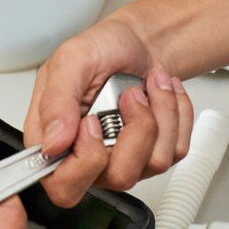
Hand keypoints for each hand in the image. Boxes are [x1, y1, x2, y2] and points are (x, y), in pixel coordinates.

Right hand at [25, 15, 193, 206]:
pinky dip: (177, 113)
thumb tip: (51, 143)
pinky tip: (161, 94)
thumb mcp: (71, 61)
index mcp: (54, 143)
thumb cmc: (100, 49)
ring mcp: (123, 160)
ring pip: (155, 163)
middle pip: (119, 177)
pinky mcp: (154, 154)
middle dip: (137, 131)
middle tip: (131, 97)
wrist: (136, 42)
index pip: (64, 187)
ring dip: (161, 114)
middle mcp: (88, 159)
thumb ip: (56, 102)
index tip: (94, 121)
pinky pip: (177, 149)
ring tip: (149, 87)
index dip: (86, 160)